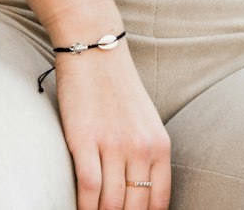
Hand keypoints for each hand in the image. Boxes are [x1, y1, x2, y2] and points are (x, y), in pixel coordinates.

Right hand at [54, 43, 171, 209]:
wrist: (96, 50)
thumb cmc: (119, 90)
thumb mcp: (146, 123)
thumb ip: (146, 158)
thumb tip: (138, 196)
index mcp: (160, 145)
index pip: (158, 203)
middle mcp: (141, 147)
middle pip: (133, 208)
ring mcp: (113, 144)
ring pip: (110, 205)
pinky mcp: (84, 140)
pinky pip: (88, 189)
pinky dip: (83, 208)